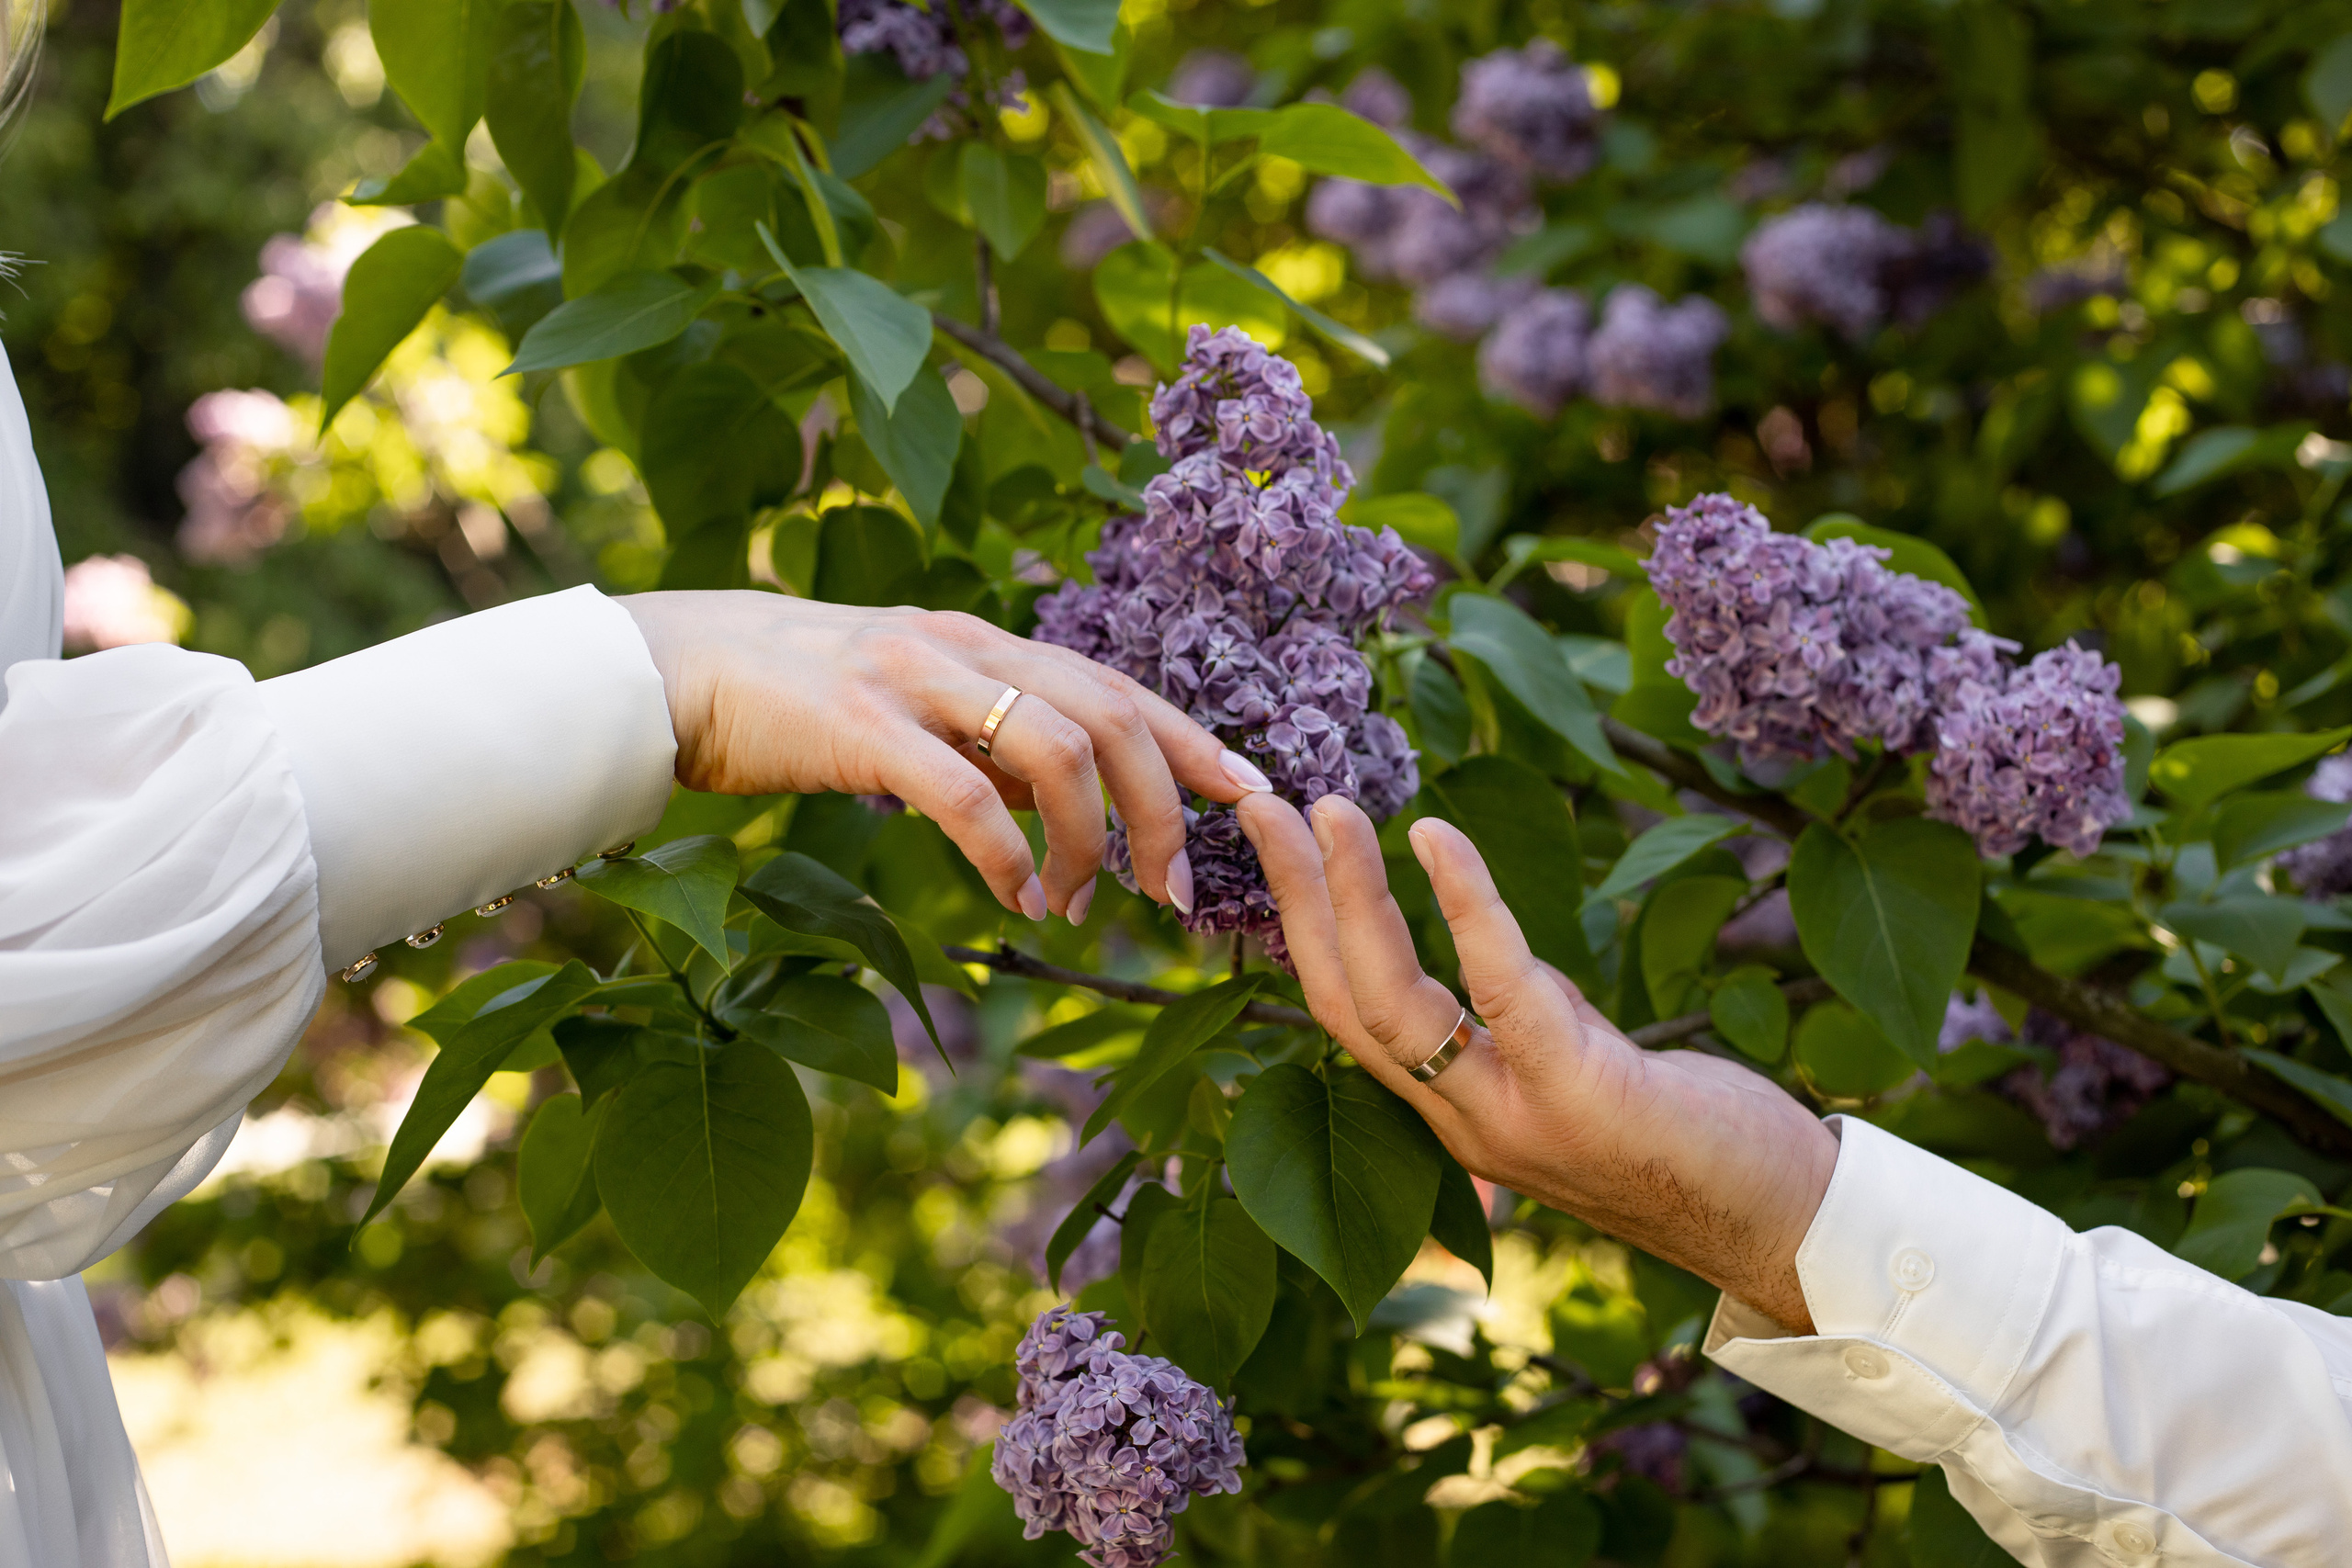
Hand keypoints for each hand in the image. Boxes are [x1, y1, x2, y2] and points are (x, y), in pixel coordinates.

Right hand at [620, 592, 1270, 921]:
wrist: (676, 670)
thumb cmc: (794, 702)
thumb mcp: (911, 708)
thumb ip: (986, 742)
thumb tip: (1058, 809)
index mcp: (985, 643)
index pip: (1118, 687)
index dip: (1193, 741)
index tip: (1252, 795)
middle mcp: (965, 646)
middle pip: (1110, 716)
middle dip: (1164, 806)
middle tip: (1174, 888)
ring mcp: (916, 678)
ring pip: (1055, 749)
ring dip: (1089, 840)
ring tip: (1079, 904)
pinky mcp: (862, 723)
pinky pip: (964, 791)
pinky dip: (1007, 854)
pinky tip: (1017, 899)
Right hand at [1237, 791, 1838, 1332]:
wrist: (1785, 1227)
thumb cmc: (1697, 1146)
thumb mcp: (1588, 1071)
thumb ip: (1531, 1020)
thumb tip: (1498, 959)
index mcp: (1457, 1114)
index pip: (1347, 1015)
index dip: (1302, 927)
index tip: (1279, 842)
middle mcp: (1463, 1123)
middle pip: (1342, 1002)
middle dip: (1296, 899)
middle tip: (1261, 806)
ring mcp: (1509, 1118)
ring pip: (1390, 1003)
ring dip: (1347, 898)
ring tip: (1326, 811)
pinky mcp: (1574, 1096)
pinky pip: (1498, 989)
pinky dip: (1461, 905)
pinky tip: (1435, 838)